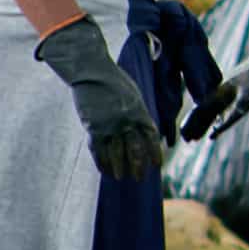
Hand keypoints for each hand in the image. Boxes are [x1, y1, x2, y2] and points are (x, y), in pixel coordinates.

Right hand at [35, 16, 162, 179]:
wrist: (92, 71)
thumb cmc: (113, 81)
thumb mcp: (133, 95)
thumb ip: (138, 112)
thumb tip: (142, 129)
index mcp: (140, 110)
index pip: (151, 137)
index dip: (154, 152)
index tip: (156, 165)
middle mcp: (127, 120)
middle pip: (136, 149)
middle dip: (138, 166)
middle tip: (139, 178)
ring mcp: (110, 125)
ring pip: (116, 153)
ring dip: (119, 168)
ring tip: (120, 178)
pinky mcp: (93, 127)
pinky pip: (99, 150)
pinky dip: (102, 162)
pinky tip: (104, 171)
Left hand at [182, 17, 248, 139]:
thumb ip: (242, 91)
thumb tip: (236, 103)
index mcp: (228, 84)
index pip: (207, 101)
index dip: (196, 116)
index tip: (187, 130)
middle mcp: (230, 84)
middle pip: (207, 106)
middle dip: (195, 122)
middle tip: (184, 138)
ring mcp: (240, 87)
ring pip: (216, 109)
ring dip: (203, 125)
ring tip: (192, 138)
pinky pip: (236, 110)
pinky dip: (225, 122)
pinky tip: (215, 133)